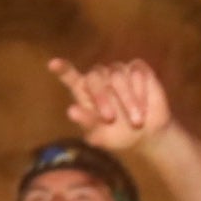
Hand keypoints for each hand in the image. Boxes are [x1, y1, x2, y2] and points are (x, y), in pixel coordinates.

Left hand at [50, 55, 169, 153]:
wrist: (147, 137)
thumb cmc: (117, 136)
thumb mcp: (101, 135)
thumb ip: (87, 122)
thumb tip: (71, 111)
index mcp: (84, 92)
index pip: (70, 76)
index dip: (62, 69)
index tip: (53, 64)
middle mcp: (99, 78)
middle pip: (95, 76)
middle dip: (101, 98)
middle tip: (110, 119)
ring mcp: (118, 71)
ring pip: (117, 74)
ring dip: (127, 99)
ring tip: (136, 122)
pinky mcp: (138, 69)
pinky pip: (136, 71)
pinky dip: (140, 90)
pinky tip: (143, 107)